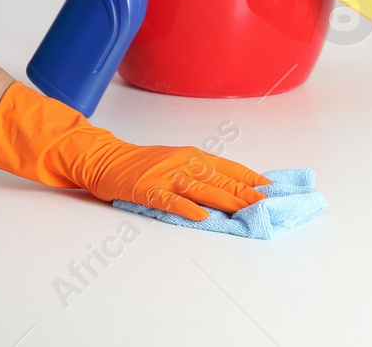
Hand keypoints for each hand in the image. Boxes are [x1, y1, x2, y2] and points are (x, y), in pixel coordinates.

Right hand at [0, 81, 270, 220]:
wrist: (97, 156)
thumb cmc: (135, 164)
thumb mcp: (171, 163)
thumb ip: (197, 175)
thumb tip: (228, 192)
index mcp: (188, 155)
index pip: (228, 167)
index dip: (251, 178)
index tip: (274, 188)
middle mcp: (180, 161)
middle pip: (220, 178)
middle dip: (247, 192)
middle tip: (271, 205)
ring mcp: (162, 174)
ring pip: (201, 187)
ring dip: (226, 199)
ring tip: (248, 211)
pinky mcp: (144, 187)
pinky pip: (168, 199)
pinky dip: (186, 207)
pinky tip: (201, 216)